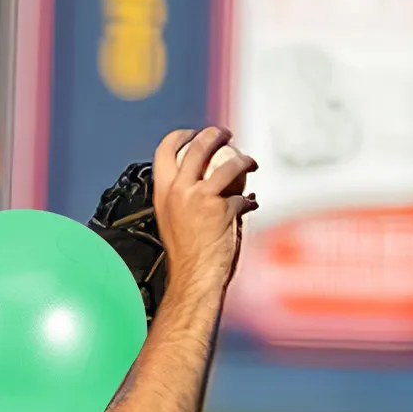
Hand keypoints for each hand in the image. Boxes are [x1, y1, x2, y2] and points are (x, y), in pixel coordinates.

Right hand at [152, 127, 257, 290]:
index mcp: (163, 192)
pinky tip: (249, 205)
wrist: (192, 277)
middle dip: (216, 135)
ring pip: (227, 164)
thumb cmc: (185, 254)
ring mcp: (199, 198)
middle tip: (226, 135)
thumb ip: (181, 196)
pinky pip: (241, 196)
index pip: (165, 150)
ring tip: (249, 164)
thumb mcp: (172, 218)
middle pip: (198, 146)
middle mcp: (178, 191)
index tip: (193, 134)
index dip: (181, 136)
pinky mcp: (221, 209)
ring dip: (243, 160)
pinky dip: (248, 201)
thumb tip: (201, 179)